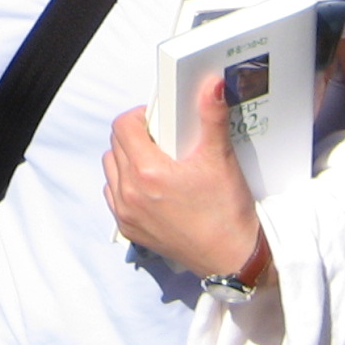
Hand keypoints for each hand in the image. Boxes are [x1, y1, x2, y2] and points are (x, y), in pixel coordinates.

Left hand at [104, 77, 261, 280]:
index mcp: (147, 171)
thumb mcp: (220, 159)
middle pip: (115, 145)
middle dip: (135, 135)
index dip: (139, 116)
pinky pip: (114, 196)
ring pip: (111, 170)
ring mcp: (126, 214)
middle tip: (162, 138)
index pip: (123, 125)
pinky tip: (151, 187)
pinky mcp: (130, 230)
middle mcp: (129, 193)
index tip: (158, 119)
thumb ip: (212, 117)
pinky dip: (125, 185)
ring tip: (157, 161)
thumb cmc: (227, 212)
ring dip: (127, 159)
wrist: (233, 259)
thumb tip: (211, 85)